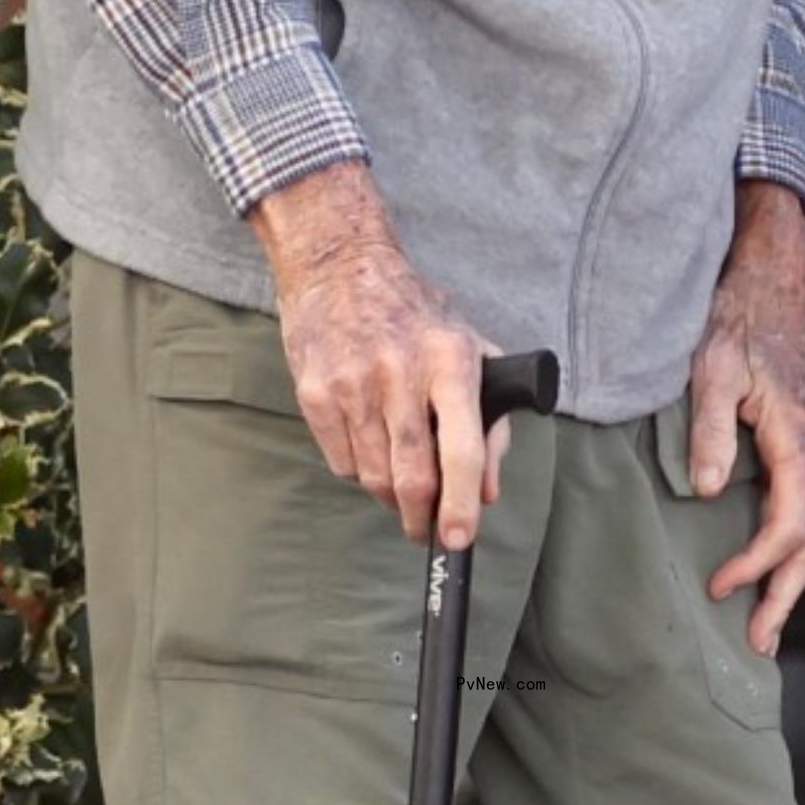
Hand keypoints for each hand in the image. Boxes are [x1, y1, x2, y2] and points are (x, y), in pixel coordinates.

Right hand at [248, 161, 509, 548]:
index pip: (461, 447)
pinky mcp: (314, 393)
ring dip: (390, 498)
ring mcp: (353, 385)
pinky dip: (359, 470)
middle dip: (423, 520)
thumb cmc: (413, 310)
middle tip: (428, 532)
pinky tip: (368, 444)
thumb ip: (489, 421)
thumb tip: (489, 491)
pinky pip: (341, 463)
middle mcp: (402, 373)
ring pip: (373, 479)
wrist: (338, 264)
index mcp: (450, 359)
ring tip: (400, 488)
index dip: (463, 504)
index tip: (460, 540)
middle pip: (412, 477)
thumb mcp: (467, 348)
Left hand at [687, 180, 804, 657]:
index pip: (788, 524)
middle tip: (755, 643)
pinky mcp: (788, 445)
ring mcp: (801, 451)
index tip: (718, 587)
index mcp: (796, 441)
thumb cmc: (739, 320)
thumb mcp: (715, 367)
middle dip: (785, 595)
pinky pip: (794, 509)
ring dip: (785, 578)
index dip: (756, 564)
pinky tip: (756, 565)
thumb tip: (707, 492)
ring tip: (758, 622)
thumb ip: (712, 429)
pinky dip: (780, 548)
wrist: (769, 281)